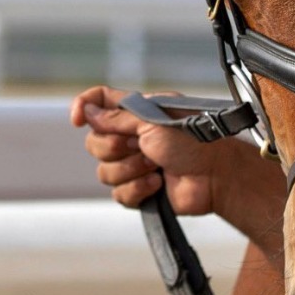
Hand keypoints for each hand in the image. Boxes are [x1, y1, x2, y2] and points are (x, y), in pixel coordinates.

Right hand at [70, 85, 227, 214]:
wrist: (217, 176)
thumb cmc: (194, 140)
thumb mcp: (152, 121)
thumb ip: (116, 117)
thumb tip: (87, 111)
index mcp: (136, 111)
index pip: (98, 101)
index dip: (83, 107)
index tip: (77, 120)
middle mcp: (132, 135)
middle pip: (95, 141)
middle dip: (114, 147)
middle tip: (139, 145)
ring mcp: (135, 163)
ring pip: (104, 171)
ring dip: (129, 170)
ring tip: (155, 166)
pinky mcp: (140, 189)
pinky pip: (118, 194)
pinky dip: (137, 189)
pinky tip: (157, 184)